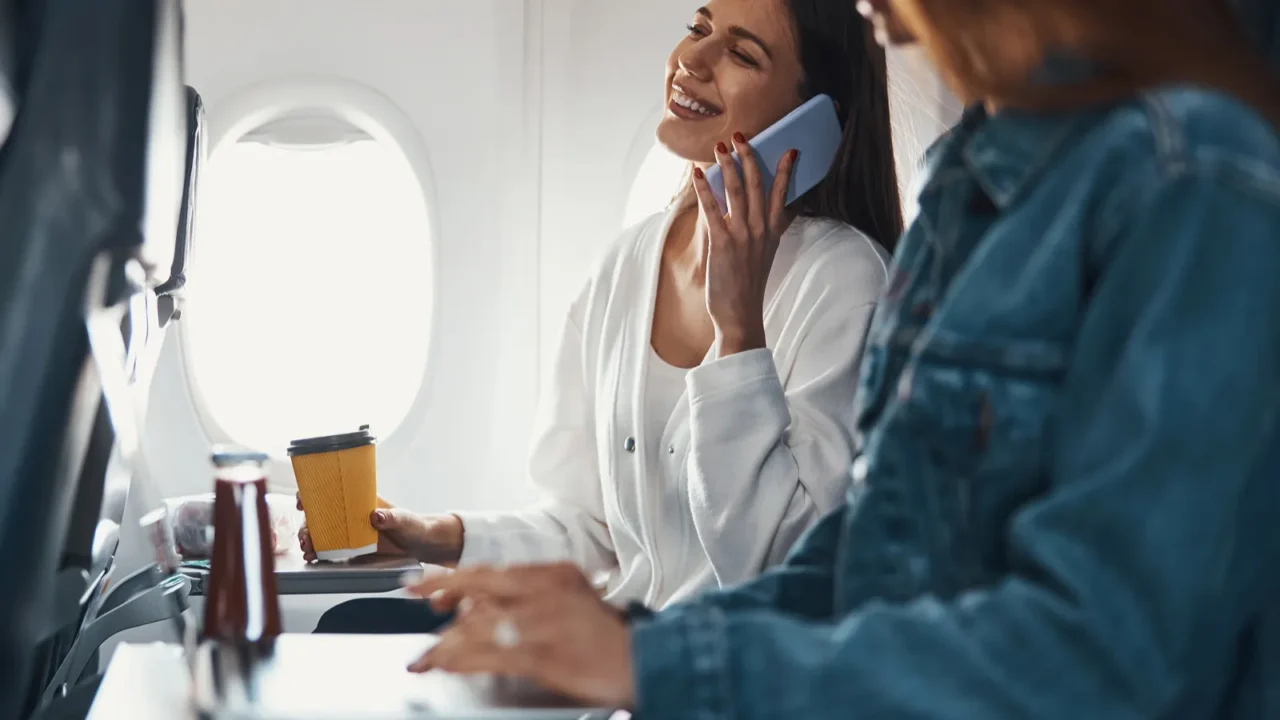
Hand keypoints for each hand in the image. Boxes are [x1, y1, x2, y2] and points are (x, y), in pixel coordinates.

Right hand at [296, 493, 463, 565]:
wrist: (422, 545)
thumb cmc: (415, 526)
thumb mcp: (405, 520)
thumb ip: (392, 517)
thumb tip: (375, 515)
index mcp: (361, 501)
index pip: (332, 491)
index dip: (313, 494)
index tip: (303, 501)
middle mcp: (351, 515)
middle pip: (320, 515)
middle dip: (307, 524)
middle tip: (306, 536)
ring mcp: (349, 532)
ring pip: (321, 532)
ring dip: (310, 538)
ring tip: (308, 549)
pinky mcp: (351, 549)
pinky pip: (329, 549)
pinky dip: (318, 552)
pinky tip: (313, 558)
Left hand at [403, 563, 635, 708]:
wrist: (643, 657)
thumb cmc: (607, 634)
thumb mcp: (573, 596)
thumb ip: (531, 595)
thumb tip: (482, 606)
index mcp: (553, 573)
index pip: (492, 570)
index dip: (453, 576)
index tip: (425, 582)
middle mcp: (545, 591)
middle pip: (479, 586)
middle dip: (440, 590)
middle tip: (412, 598)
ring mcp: (542, 622)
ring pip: (478, 626)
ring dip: (445, 643)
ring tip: (425, 657)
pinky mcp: (542, 654)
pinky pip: (490, 655)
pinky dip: (462, 660)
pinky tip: (446, 664)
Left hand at [692, 132, 797, 356]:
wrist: (741, 314)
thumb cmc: (748, 286)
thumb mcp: (765, 255)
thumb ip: (767, 232)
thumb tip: (769, 213)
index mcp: (772, 232)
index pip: (781, 194)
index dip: (785, 171)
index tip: (790, 150)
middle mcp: (760, 230)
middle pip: (757, 185)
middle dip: (750, 157)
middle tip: (742, 136)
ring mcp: (742, 235)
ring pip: (737, 191)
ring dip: (728, 165)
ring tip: (720, 146)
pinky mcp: (722, 243)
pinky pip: (712, 210)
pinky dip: (705, 190)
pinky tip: (698, 174)